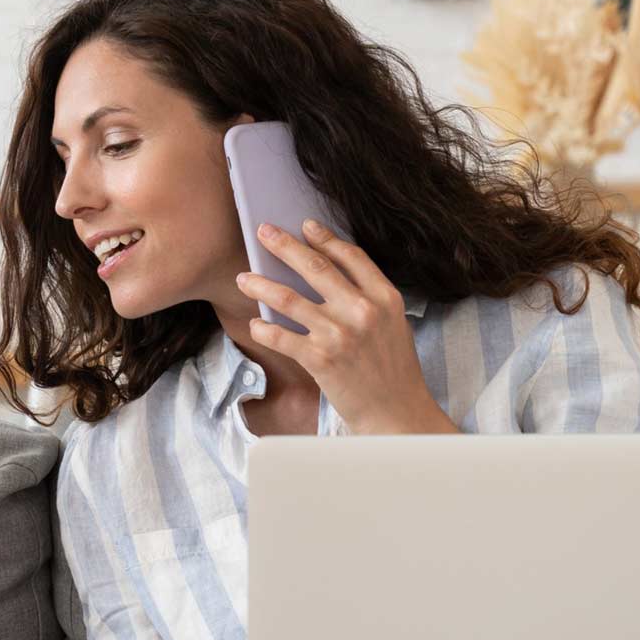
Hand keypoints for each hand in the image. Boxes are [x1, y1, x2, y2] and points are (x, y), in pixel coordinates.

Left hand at [236, 220, 457, 434]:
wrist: (396, 413)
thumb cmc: (393, 371)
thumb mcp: (393, 324)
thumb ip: (368, 298)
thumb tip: (330, 276)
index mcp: (385, 297)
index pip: (350, 256)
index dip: (325, 238)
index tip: (306, 226)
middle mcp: (362, 310)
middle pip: (315, 266)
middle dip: (284, 245)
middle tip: (263, 231)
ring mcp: (339, 333)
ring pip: (288, 298)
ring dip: (261, 285)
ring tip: (244, 279)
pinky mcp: (320, 358)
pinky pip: (281, 336)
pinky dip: (263, 329)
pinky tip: (254, 324)